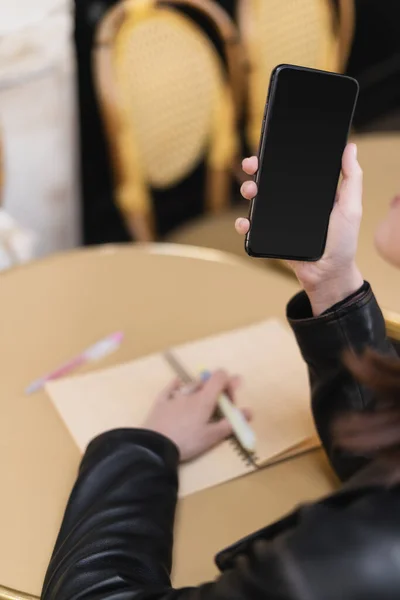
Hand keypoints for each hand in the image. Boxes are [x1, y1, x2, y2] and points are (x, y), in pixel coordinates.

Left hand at [143, 370, 250, 461]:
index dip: (229, 383)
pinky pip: (170, 388)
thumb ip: (231, 423)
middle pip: (206, 381)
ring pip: (190, 385)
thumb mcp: (212, 436)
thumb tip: (249, 411)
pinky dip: (176, 384)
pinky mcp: (160, 402)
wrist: (154, 446)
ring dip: (199, 389)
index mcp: (205, 399)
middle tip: (220, 404)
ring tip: (200, 402)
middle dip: (215, 389)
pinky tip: (177, 383)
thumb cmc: (187, 441)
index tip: (231, 400)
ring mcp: (174, 396)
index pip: (220, 377)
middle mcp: (190, 393)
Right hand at [236, 143, 363, 315]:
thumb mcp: (351, 207)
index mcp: (310, 191)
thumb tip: (350, 147)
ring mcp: (279, 219)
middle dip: (256, 169)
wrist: (327, 273)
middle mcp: (292, 202)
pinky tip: (245, 222)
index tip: (269, 148)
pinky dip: (244, 223)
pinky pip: (252, 227)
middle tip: (251, 165)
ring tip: (250, 192)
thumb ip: (352, 178)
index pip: (291, 168)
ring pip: (257, 200)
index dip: (278, 157)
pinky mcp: (270, 236)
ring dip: (248, 191)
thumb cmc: (343, 241)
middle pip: (269, 180)